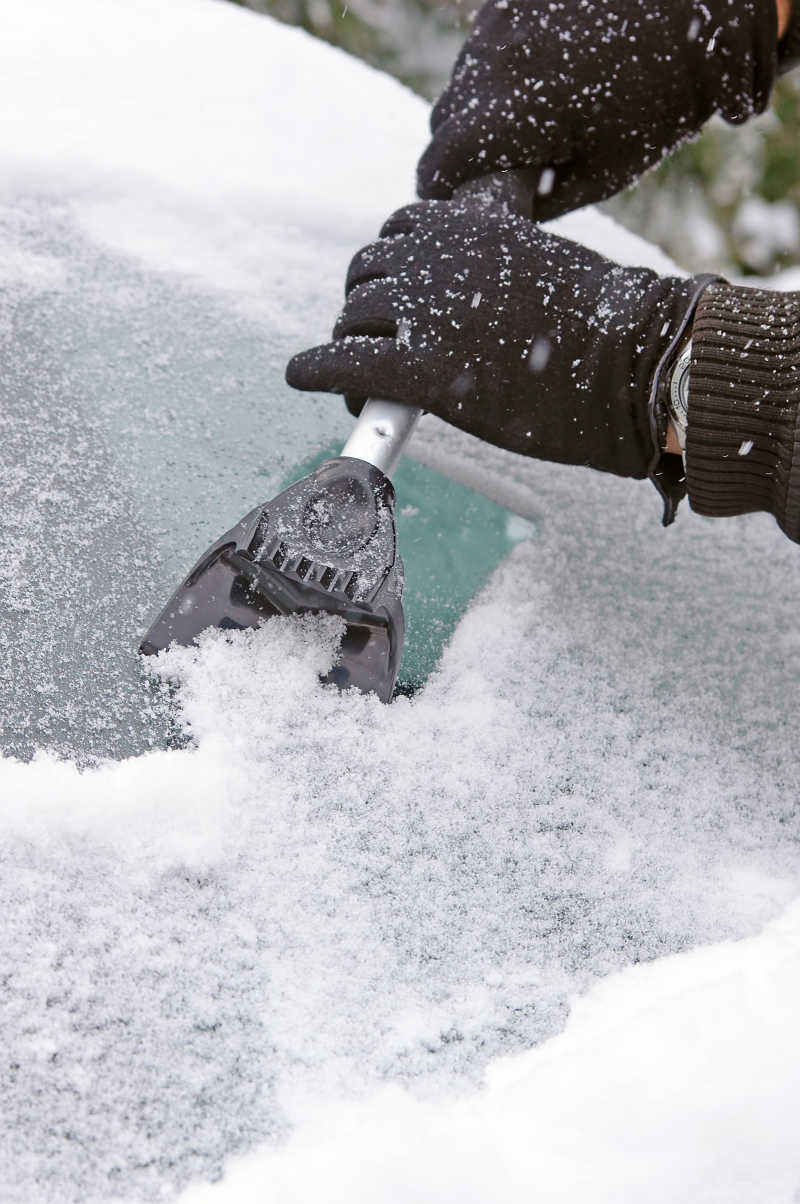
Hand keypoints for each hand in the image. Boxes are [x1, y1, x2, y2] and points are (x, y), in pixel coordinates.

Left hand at [286, 199, 708, 480]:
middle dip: (363, 311)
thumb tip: (468, 305)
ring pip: (352, 321)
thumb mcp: (543, 267)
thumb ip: (495, 269)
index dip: (387, 270)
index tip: (388, 297)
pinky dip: (314, 369)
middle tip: (369, 346)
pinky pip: (343, 363)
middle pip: (366, 276)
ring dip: (346, 346)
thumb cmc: (603, 328)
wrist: (631, 365)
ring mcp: (426, 312)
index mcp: (472, 224)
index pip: (399, 231)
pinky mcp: (420, 370)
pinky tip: (301, 376)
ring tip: (355, 380)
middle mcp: (438, 257)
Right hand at [417, 0, 777, 218]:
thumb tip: (505, 210)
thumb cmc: (657, 103)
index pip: (438, 168)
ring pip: (463, 82)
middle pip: (445, 123)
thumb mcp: (601, 173)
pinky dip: (503, 70)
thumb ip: (540, 199)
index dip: (443, 194)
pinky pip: (486, 46)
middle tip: (501, 168)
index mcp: (504, 115)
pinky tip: (546, 78)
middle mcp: (487, 63)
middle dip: (464, 150)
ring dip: (483, 107)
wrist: (696, 11)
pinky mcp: (511, 0)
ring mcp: (496, 23)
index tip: (460, 205)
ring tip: (535, 119)